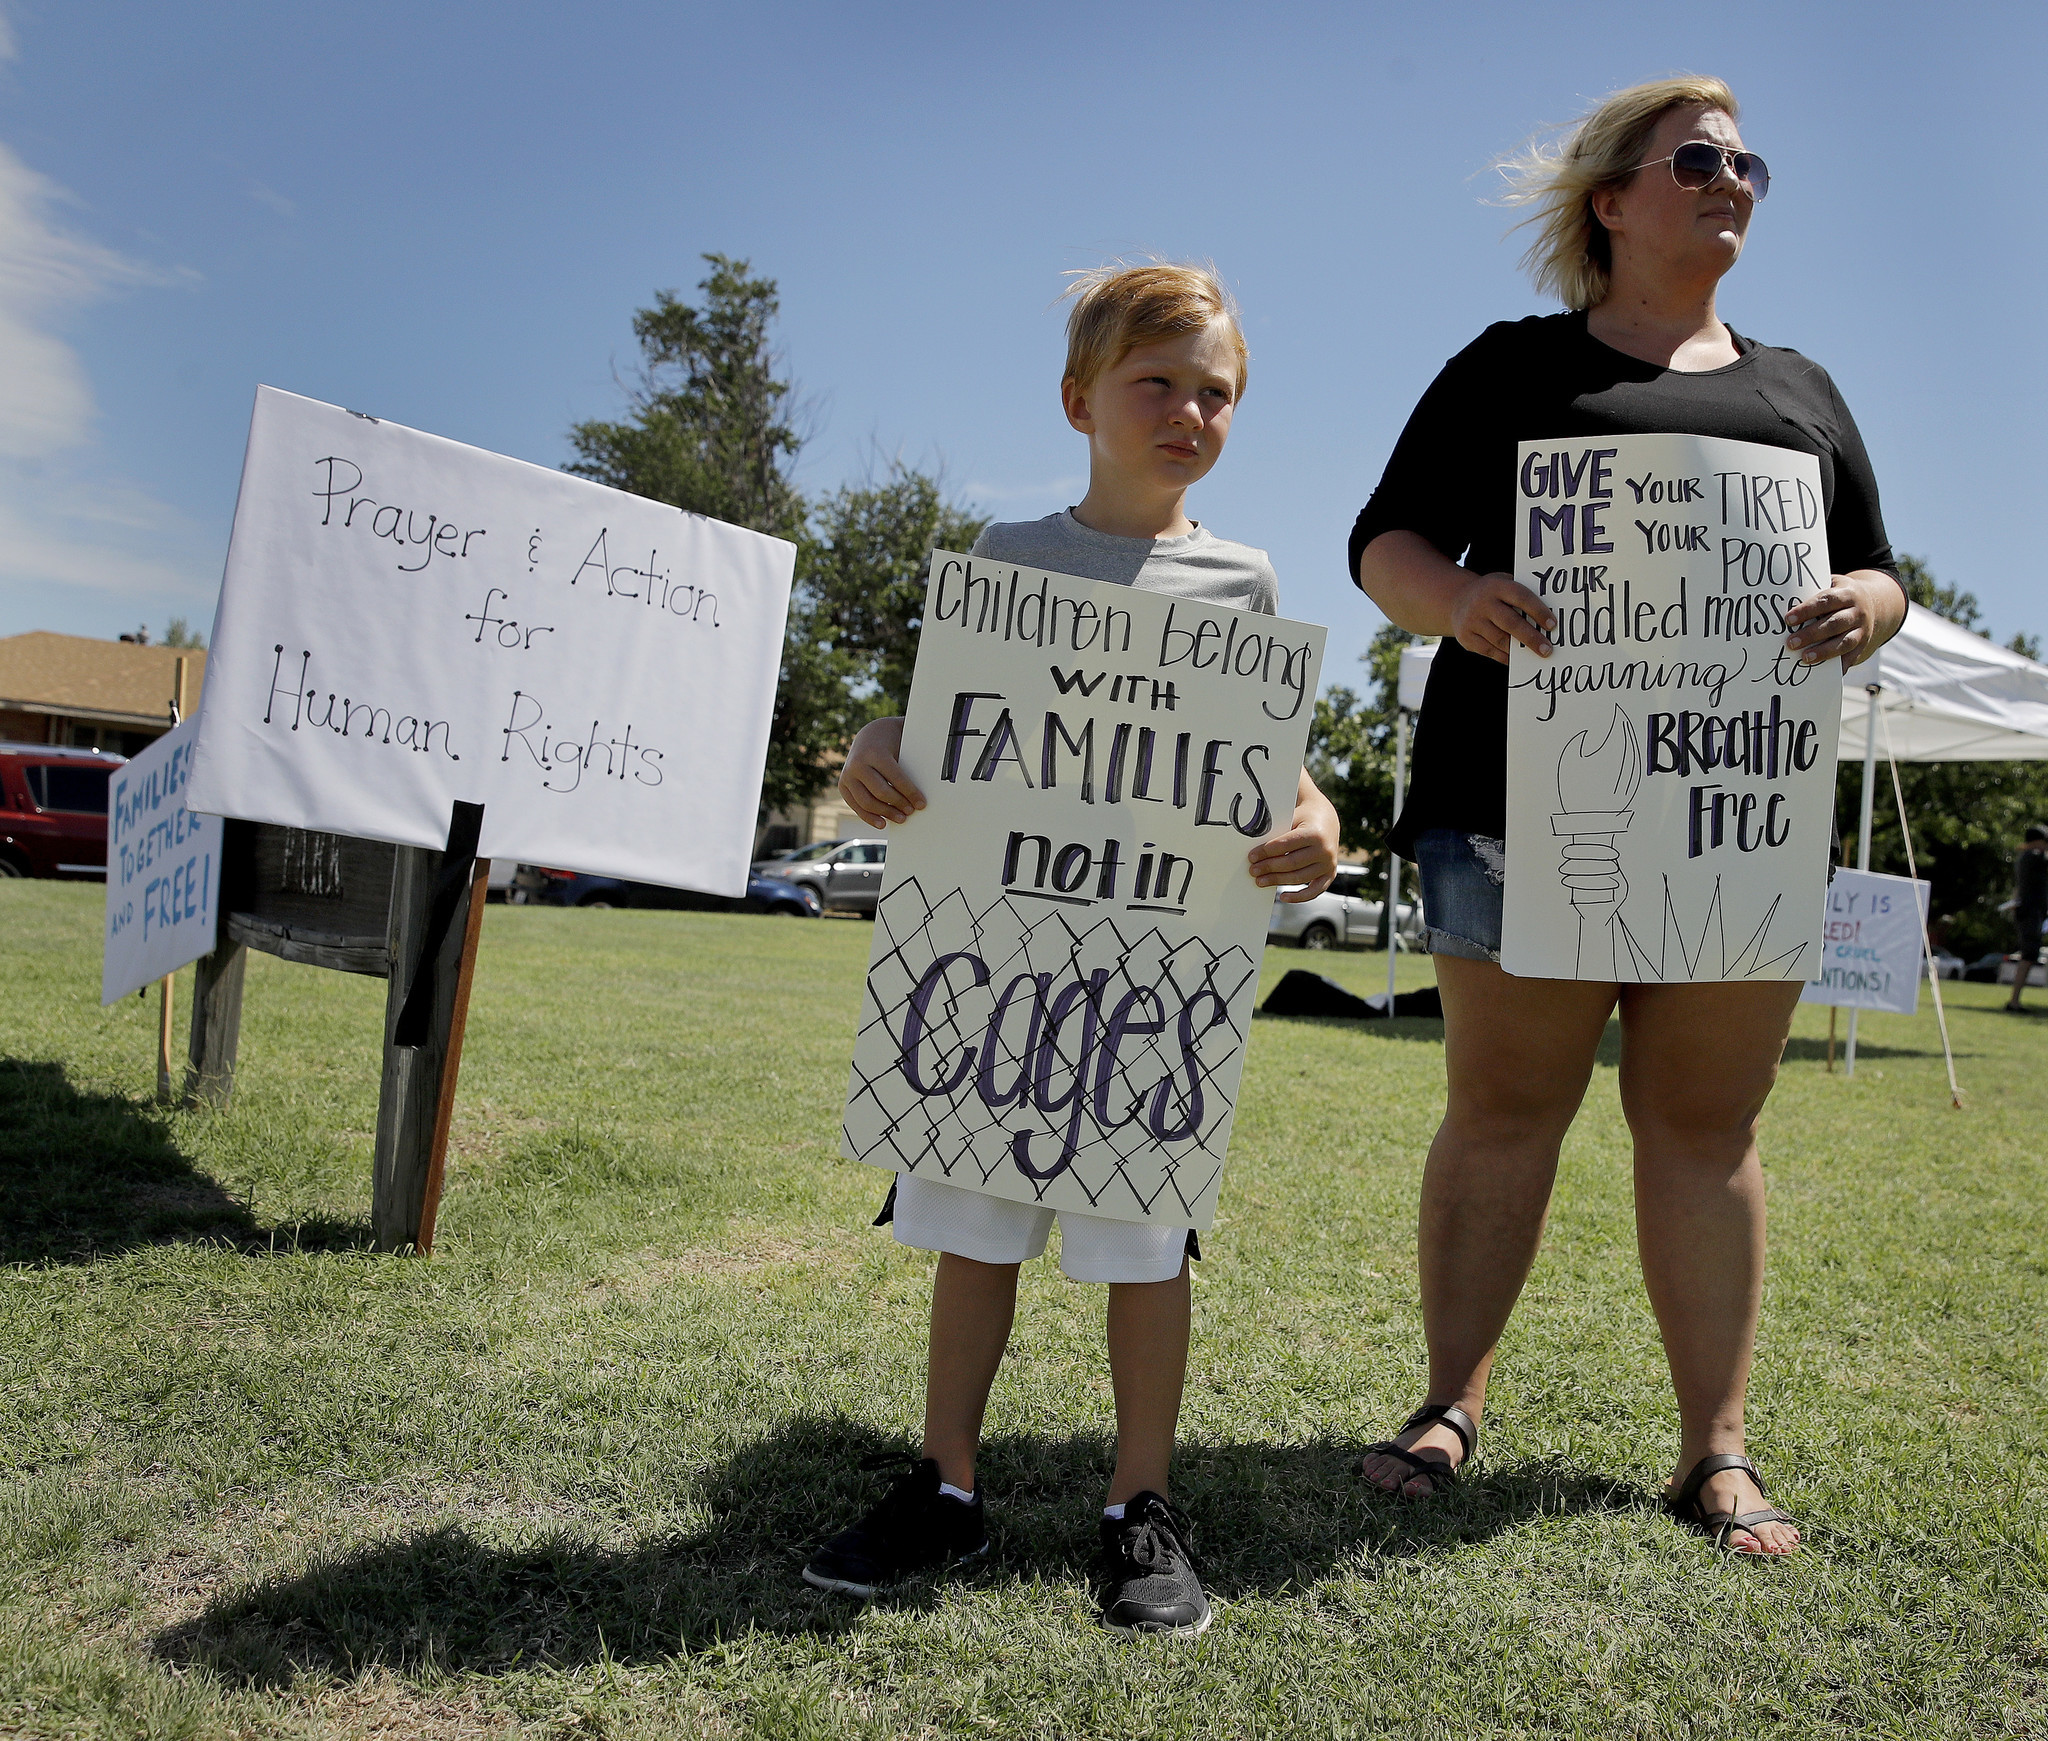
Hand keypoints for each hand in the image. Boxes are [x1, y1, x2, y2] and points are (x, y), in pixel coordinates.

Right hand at [838, 717, 925, 827]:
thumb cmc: (892, 742)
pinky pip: (856, 806)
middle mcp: (858, 764)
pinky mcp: (843, 785)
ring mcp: (847, 775)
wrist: (869, 736)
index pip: (896, 777)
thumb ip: (913, 762)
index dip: (910, 793)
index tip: (921, 804)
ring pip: (867, 802)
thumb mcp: (902, 745)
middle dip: (898, 804)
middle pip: (881, 792)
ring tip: (901, 818)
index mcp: (875, 752)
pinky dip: (869, 817)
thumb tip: (935, 781)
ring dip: (886, 813)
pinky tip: (883, 823)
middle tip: (911, 812)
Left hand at [1250, 772, 1339, 900]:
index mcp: (1314, 833)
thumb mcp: (1291, 817)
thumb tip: (1255, 849)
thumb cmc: (1304, 819)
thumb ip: (1275, 830)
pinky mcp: (1330, 874)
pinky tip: (1283, 897)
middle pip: (1292, 863)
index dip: (1266, 852)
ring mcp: (1328, 864)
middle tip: (1253, 870)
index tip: (1252, 856)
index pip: (1286, 844)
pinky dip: (1299, 897)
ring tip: (1260, 881)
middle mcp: (1324, 850)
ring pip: (1300, 878)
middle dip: (1269, 867)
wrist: (1326, 820)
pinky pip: (1314, 891)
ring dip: (1277, 881)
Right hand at [1449, 571, 1555, 664]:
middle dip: (1531, 638)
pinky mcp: (1465, 637)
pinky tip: (1516, 658)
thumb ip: (1521, 595)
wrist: (1456, 599)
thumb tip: (1546, 618)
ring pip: (1500, 640)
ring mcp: (1472, 621)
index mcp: (1496, 586)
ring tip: (1536, 654)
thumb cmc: (1491, 594)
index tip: (1552, 625)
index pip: (1521, 597)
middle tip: (1547, 650)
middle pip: (1511, 623)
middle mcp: (1482, 603)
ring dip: (1519, 650)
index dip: (1538, 611)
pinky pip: (1489, 651)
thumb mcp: (1504, 584)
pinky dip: (1504, 656)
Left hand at [1786, 573, 1903, 668]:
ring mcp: (1863, 630)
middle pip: (1835, 624)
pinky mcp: (1863, 645)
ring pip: (1844, 642)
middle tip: (1791, 643)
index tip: (1788, 620)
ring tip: (1805, 658)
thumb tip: (1784, 603)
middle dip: (1812, 634)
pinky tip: (1823, 673)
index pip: (1826, 601)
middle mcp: (1857, 612)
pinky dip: (1839, 666)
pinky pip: (1852, 657)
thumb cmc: (1841, 597)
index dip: (1807, 610)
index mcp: (1847, 594)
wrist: (1876, 606)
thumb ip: (1814, 593)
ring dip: (1824, 651)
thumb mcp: (1833, 587)